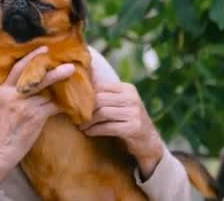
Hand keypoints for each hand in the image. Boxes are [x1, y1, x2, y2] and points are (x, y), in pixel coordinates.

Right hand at [0, 46, 74, 184]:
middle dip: (53, 70)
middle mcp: (12, 95)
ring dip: (62, 88)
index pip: (18, 68)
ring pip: (48, 92)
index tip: (44, 48)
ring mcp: (23, 105)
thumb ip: (16, 93)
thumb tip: (38, 83)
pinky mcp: (34, 116)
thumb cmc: (3, 129)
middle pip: (36, 77)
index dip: (32, 57)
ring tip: (74, 83)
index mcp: (3, 90)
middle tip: (70, 65)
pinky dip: (62, 106)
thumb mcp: (3, 106)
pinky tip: (70, 106)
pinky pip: (53, 107)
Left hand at [79, 50, 164, 179]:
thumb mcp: (120, 104)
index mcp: (127, 88)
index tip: (73, 103)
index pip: (100, 87)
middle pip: (100, 99)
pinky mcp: (134, 128)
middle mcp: (132, 98)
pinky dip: (95, 130)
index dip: (85, 96)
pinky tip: (88, 132)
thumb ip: (105, 95)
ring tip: (80, 126)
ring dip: (88, 121)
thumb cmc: (128, 120)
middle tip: (74, 116)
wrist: (149, 141)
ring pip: (102, 113)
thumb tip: (80, 82)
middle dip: (84, 109)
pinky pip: (108, 127)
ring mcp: (135, 113)